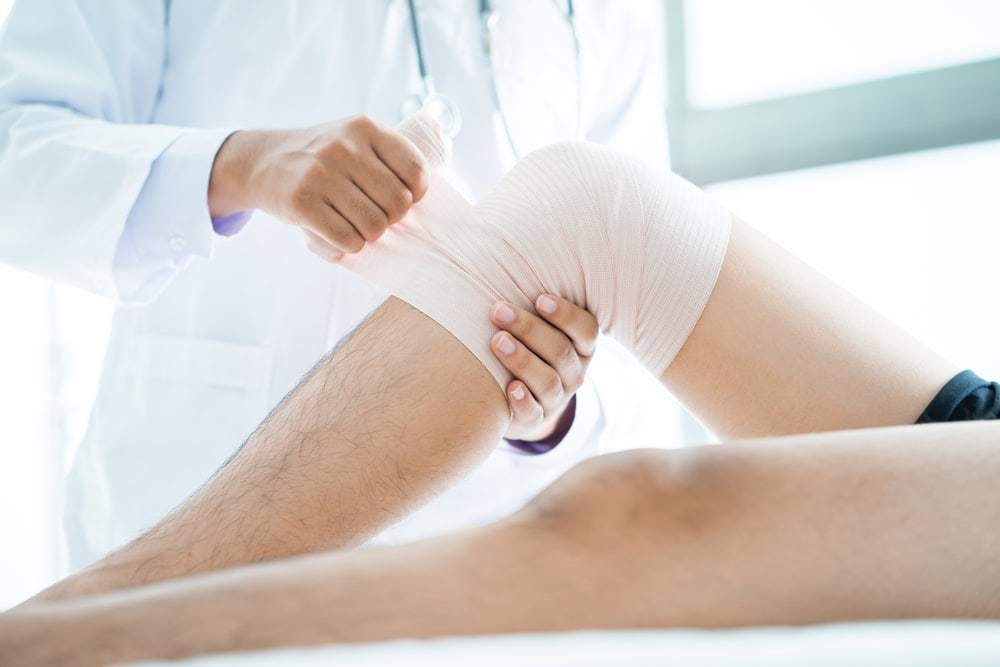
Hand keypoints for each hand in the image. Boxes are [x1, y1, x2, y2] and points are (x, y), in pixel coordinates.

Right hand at [208, 115, 429, 259]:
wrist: (264, 162)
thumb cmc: (324, 159)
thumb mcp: (356, 140)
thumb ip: (391, 159)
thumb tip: (426, 198)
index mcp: (365, 128)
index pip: (416, 171)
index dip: (417, 194)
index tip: (403, 198)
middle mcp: (344, 146)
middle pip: (398, 204)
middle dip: (391, 219)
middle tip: (375, 216)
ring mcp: (321, 173)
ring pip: (375, 227)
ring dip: (370, 235)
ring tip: (355, 225)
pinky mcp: (302, 202)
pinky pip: (348, 240)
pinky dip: (349, 246)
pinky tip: (339, 234)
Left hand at [490, 295, 598, 441]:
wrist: (523, 401)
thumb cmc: (527, 346)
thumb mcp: (537, 323)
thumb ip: (530, 297)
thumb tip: (494, 245)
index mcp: (581, 345)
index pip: (586, 330)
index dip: (565, 315)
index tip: (539, 298)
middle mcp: (574, 372)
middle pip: (561, 352)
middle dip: (530, 329)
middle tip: (498, 311)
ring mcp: (557, 398)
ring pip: (548, 381)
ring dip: (522, 360)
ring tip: (496, 342)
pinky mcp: (535, 419)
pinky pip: (534, 413)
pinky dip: (523, 402)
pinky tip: (509, 388)